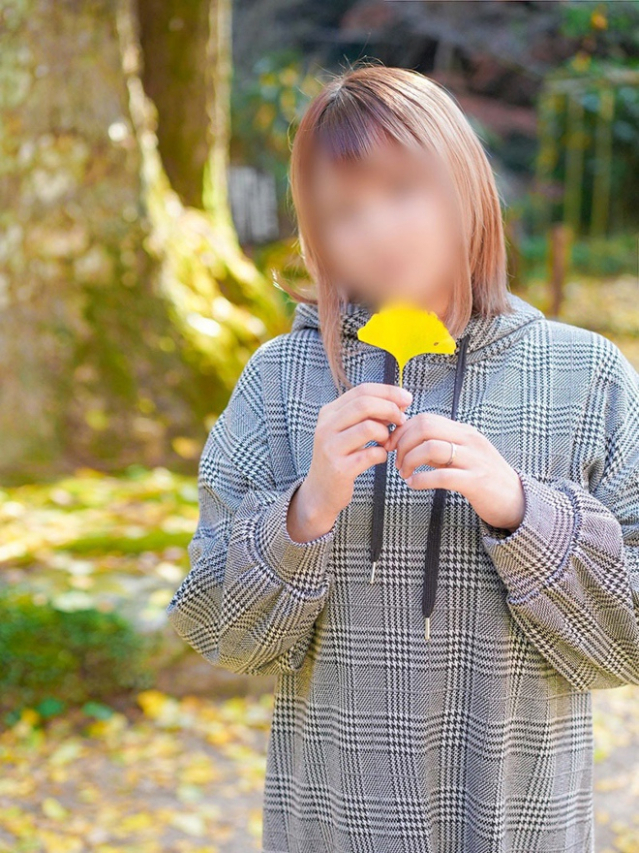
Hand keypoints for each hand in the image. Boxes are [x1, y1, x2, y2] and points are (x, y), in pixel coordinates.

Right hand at [287, 382, 412, 541]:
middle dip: (391, 409)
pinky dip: (383, 454)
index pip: (362, 390)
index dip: (388, 392)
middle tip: (402, 420)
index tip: (407, 399)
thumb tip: (400, 402)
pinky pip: (372, 454)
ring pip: (369, 427)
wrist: (320, 491)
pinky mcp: (340, 469)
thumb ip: (368, 415)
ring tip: (387, 442)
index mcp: (329, 412)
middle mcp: (326, 427)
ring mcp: (331, 448)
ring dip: (386, 434)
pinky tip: (381, 458)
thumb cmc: (341, 457)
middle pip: (365, 404)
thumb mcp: (347, 430)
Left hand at [383, 413, 524, 532]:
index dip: (402, 431)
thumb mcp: (462, 455)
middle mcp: (469, 440)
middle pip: (425, 427)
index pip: (425, 419)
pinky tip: (413, 484)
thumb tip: (406, 442)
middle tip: (396, 462)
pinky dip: (420, 480)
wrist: (515, 500)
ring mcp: (474, 459)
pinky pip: (441, 476)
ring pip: (430, 448)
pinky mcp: (476, 481)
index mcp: (464, 431)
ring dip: (409, 461)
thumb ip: (438, 446)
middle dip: (402, 444)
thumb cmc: (482, 477)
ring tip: (404, 474)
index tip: (392, 447)